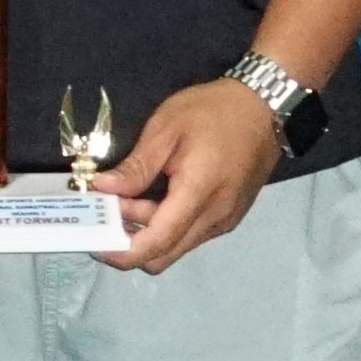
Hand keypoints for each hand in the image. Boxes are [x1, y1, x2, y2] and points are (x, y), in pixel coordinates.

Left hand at [104, 72, 284, 272]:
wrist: (265, 105)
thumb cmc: (213, 110)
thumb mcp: (166, 128)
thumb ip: (135, 167)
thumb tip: (102, 189)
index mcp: (198, 194)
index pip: (155, 244)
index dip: (120, 251)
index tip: (95, 240)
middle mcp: (215, 218)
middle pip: (164, 255)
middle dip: (130, 240)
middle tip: (109, 209)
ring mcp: (226, 220)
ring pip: (177, 246)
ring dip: (148, 231)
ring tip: (129, 196)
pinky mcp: (230, 216)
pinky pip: (192, 234)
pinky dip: (168, 226)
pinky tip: (156, 198)